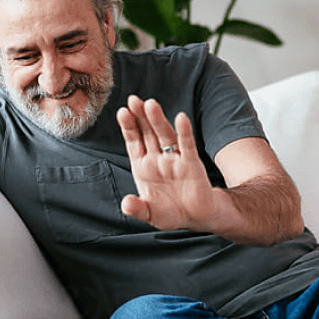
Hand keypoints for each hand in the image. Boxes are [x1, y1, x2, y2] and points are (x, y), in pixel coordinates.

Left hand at [116, 95, 216, 230]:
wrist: (196, 218)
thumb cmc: (170, 212)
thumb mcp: (149, 214)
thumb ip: (137, 209)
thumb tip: (127, 203)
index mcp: (143, 166)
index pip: (134, 142)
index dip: (128, 127)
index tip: (123, 112)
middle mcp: (157, 158)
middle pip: (147, 133)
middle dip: (140, 117)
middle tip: (133, 100)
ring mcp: (174, 159)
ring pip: (164, 135)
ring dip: (157, 120)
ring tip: (150, 104)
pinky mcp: (191, 163)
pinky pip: (187, 145)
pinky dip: (184, 132)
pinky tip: (181, 118)